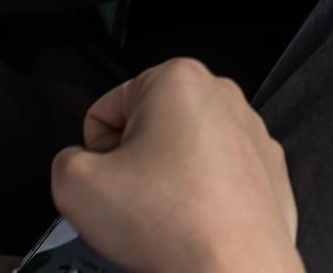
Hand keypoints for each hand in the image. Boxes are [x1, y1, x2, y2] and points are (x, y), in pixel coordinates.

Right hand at [49, 58, 300, 272]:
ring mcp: (251, 132)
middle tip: (135, 202)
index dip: (96, 153)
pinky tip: (196, 223)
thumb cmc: (170, 223)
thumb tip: (78, 164)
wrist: (235, 269)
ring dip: (166, 181)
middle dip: (133, 164)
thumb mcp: (76, 185)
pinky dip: (201, 197)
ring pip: (183, 153)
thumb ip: (65, 161)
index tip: (111, 181)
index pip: (105, 110)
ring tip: (167, 218)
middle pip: (147, 129)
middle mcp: (221, 96)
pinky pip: (216, 177)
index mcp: (177, 79)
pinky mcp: (268, 169)